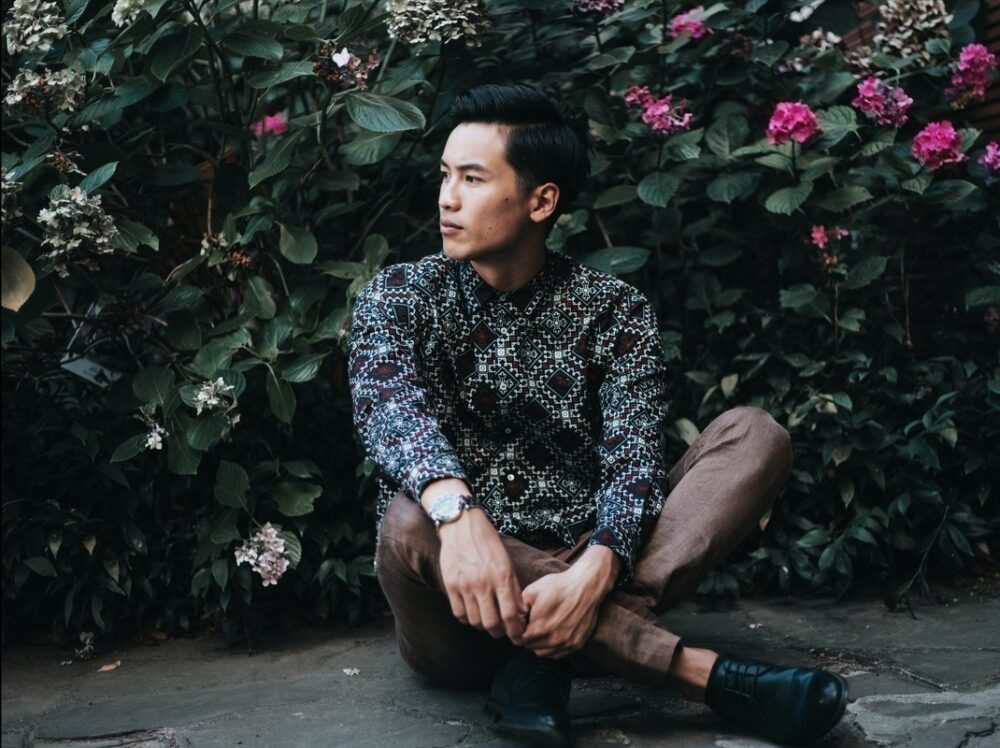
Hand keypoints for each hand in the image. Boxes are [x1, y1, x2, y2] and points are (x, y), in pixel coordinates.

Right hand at [437, 508, 528, 641]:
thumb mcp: (506, 562)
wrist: (461, 526)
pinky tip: (472, 612)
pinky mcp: (450, 585)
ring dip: (482, 625)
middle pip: (491, 623)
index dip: (515, 631)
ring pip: (474, 621)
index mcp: (501, 576)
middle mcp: (483, 583)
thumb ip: (513, 588)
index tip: (517, 637)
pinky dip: (466, 618)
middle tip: (501, 631)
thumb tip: (522, 612)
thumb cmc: (488, 543)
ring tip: (486, 620)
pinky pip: (458, 613)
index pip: (510, 614)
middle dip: (499, 632)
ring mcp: (464, 585)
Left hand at [520, 546, 619, 658]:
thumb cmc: (558, 586)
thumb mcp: (532, 591)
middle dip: (529, 638)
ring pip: (545, 653)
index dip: (518, 632)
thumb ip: (518, 608)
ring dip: (540, 644)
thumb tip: (513, 619)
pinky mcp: (577, 644)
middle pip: (531, 647)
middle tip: (532, 625)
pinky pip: (559, 654)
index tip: (523, 623)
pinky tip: (554, 633)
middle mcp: (552, 641)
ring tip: (543, 629)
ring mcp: (566, 644)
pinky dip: (554, 647)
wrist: (586, 586)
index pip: (520, 640)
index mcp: (538, 629)